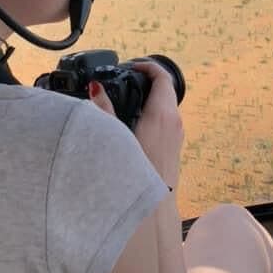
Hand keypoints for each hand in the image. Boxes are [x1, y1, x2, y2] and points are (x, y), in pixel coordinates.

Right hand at [88, 58, 183, 193]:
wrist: (154, 207)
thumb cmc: (135, 172)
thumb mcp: (116, 137)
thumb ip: (104, 110)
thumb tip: (95, 87)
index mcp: (162, 114)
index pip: (162, 77)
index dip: (148, 66)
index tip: (132, 66)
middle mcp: (175, 121)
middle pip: (165, 89)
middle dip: (147, 80)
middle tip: (126, 79)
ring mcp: (178, 134)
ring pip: (167, 104)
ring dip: (150, 97)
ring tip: (127, 98)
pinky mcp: (176, 145)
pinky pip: (167, 119)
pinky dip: (154, 112)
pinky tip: (134, 122)